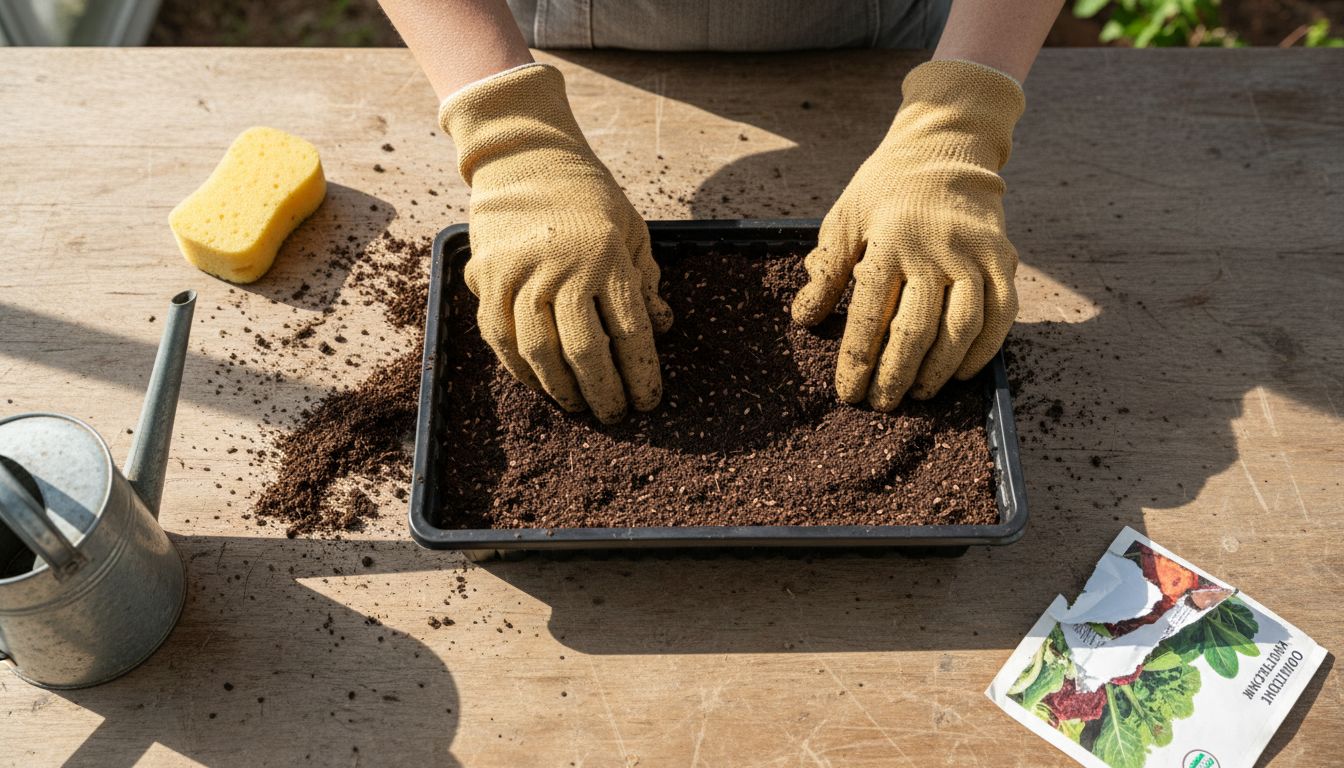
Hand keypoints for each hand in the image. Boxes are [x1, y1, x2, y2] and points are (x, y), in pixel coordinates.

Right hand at [440, 63, 672, 423]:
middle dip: (603, 392)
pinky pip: (500, 337)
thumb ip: (646, 280)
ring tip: (579, 406)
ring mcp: (520, 272)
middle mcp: (564, 267)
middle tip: (615, 416)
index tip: (649, 402)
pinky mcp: (487, 276)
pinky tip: (540, 384)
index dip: (641, 374)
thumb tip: (663, 328)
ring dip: (561, 388)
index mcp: (608, 256)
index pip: (631, 330)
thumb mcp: (631, 229)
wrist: (524, 156)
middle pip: (584, 350)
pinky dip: (520, 368)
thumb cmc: (588, 196)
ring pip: (539, 350)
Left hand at [792, 59, 1024, 410]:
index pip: (869, 314)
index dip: (857, 361)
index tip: (848, 393)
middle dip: (895, 375)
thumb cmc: (884, 188)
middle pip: (915, 329)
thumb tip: (804, 320)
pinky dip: (984, 350)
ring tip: (920, 394)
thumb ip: (826, 271)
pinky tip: (962, 372)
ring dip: (939, 370)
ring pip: (961, 328)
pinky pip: (1002, 315)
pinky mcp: (1002, 257)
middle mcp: (933, 250)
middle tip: (882, 404)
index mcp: (887, 241)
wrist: (946, 145)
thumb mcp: (844, 219)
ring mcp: (973, 254)